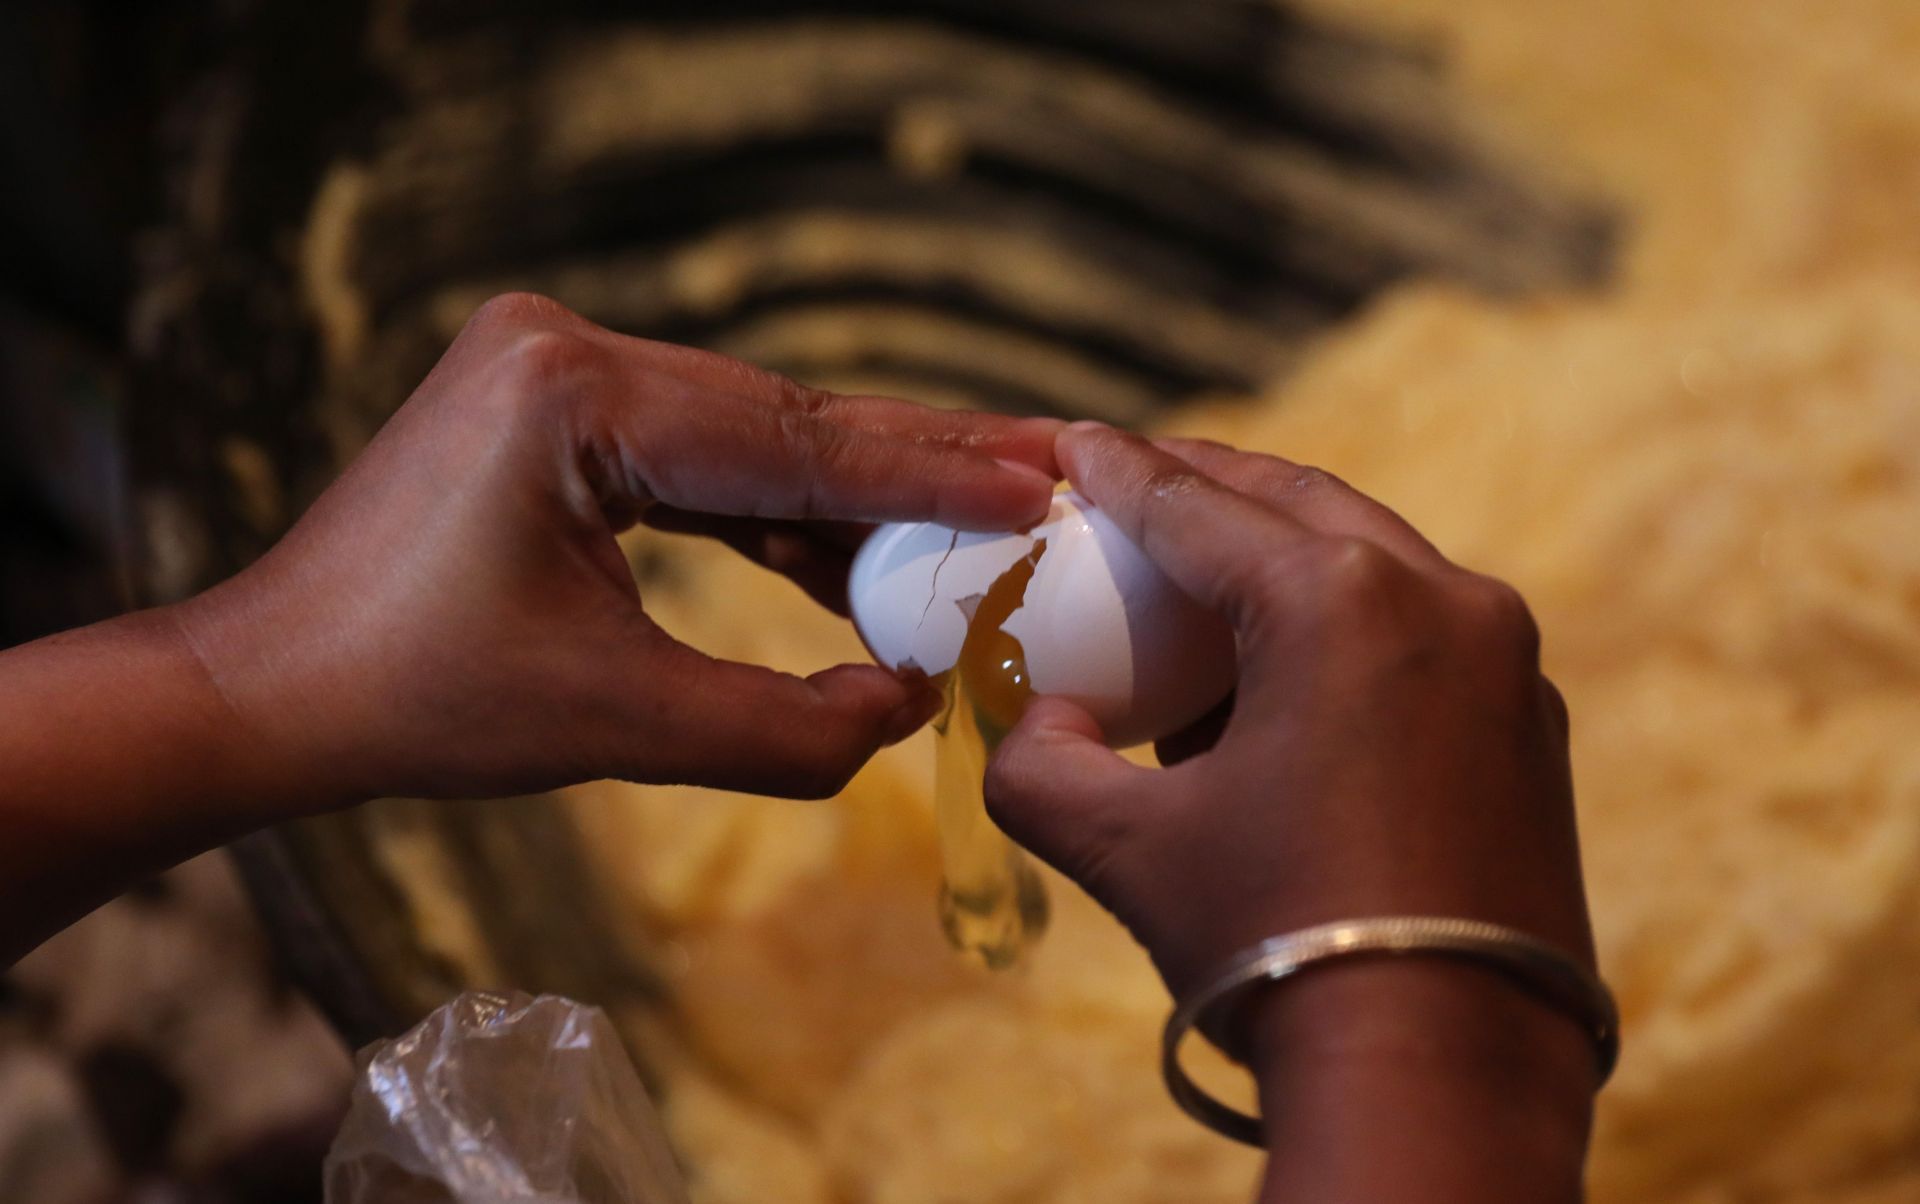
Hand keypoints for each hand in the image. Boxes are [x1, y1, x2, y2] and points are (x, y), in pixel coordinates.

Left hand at [173, 292, 1060, 808]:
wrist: (274, 691)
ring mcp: (555, 365)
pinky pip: (700, 451)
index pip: (791, 438)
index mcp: (570, 392)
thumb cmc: (419, 706)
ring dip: (855, 488)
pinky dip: (778, 506)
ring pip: (753, 431)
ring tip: (982, 516)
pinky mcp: (555, 402)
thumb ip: (784, 728)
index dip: (928, 473)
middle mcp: (564, 346)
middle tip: (1045, 473)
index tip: (1040, 484)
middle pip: (785, 417)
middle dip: (915, 464)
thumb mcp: (617, 726)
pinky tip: (858, 555)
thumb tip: (914, 706)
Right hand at [984, 423, 1593, 1199]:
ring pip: (1371, 560)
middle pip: (1297, 503)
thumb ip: (1041, 766)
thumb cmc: (1274, 943)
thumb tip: (1034, 725)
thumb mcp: (1127, 849)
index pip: (1197, 508)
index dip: (1119, 472)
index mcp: (1340, 600)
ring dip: (1279, 556)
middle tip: (1134, 479)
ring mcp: (1506, 661)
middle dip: (1207, 485)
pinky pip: (1421, 633)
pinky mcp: (1533, 724)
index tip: (1073, 443)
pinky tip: (1282, 679)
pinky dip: (1343, 624)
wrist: (1439, 1075)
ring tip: (1198, 585)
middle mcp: (1443, 600)